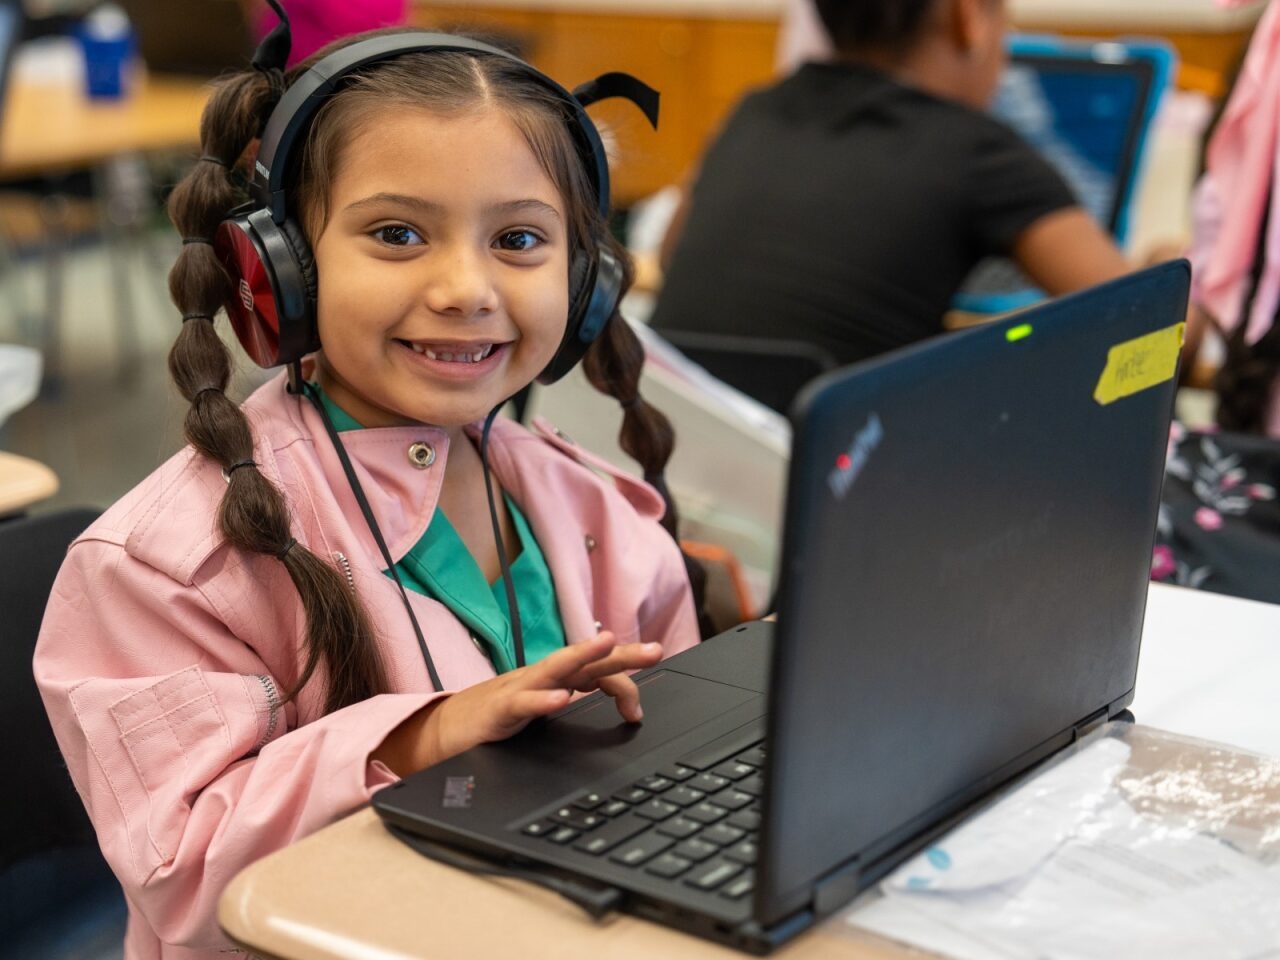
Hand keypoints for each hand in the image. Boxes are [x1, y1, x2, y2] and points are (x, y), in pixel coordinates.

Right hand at [375, 633, 662, 775]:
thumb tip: (615, 714)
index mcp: (555, 681)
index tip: (638, 713)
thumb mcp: (541, 714)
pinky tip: (560, 700)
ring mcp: (517, 689)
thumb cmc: (493, 720)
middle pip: (586, 661)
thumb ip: (573, 708)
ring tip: (608, 643)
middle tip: (657, 650)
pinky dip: (542, 700)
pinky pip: (522, 703)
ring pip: (555, 667)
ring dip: (584, 654)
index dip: (623, 685)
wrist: (441, 732)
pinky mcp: (497, 709)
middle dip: (622, 653)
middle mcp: (540, 677)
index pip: (597, 674)